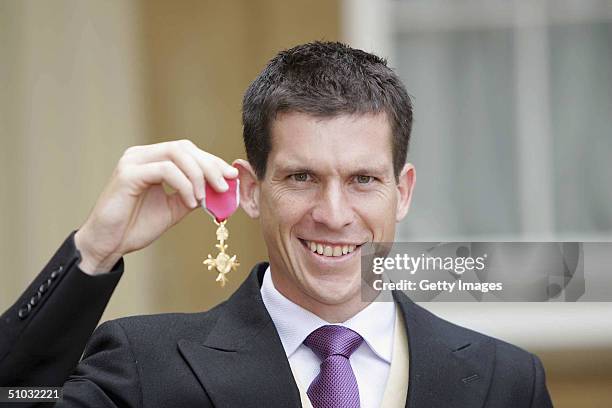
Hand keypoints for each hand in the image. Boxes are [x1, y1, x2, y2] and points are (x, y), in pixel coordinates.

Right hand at [74, 140, 237, 274]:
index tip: (231, 176)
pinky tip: (190, 201)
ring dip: (198, 175)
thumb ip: (195, 195)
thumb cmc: (136, 226)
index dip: (212, 161)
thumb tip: (221, 189)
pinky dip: (184, 185)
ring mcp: (133, 161)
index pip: (187, 150)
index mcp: (151, 159)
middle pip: (184, 148)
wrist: (108, 244)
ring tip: (206, 198)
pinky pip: (165, 170)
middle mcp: (141, 155)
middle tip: (225, 186)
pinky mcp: (128, 174)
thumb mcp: (174, 208)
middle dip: (210, 166)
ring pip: (176, 154)